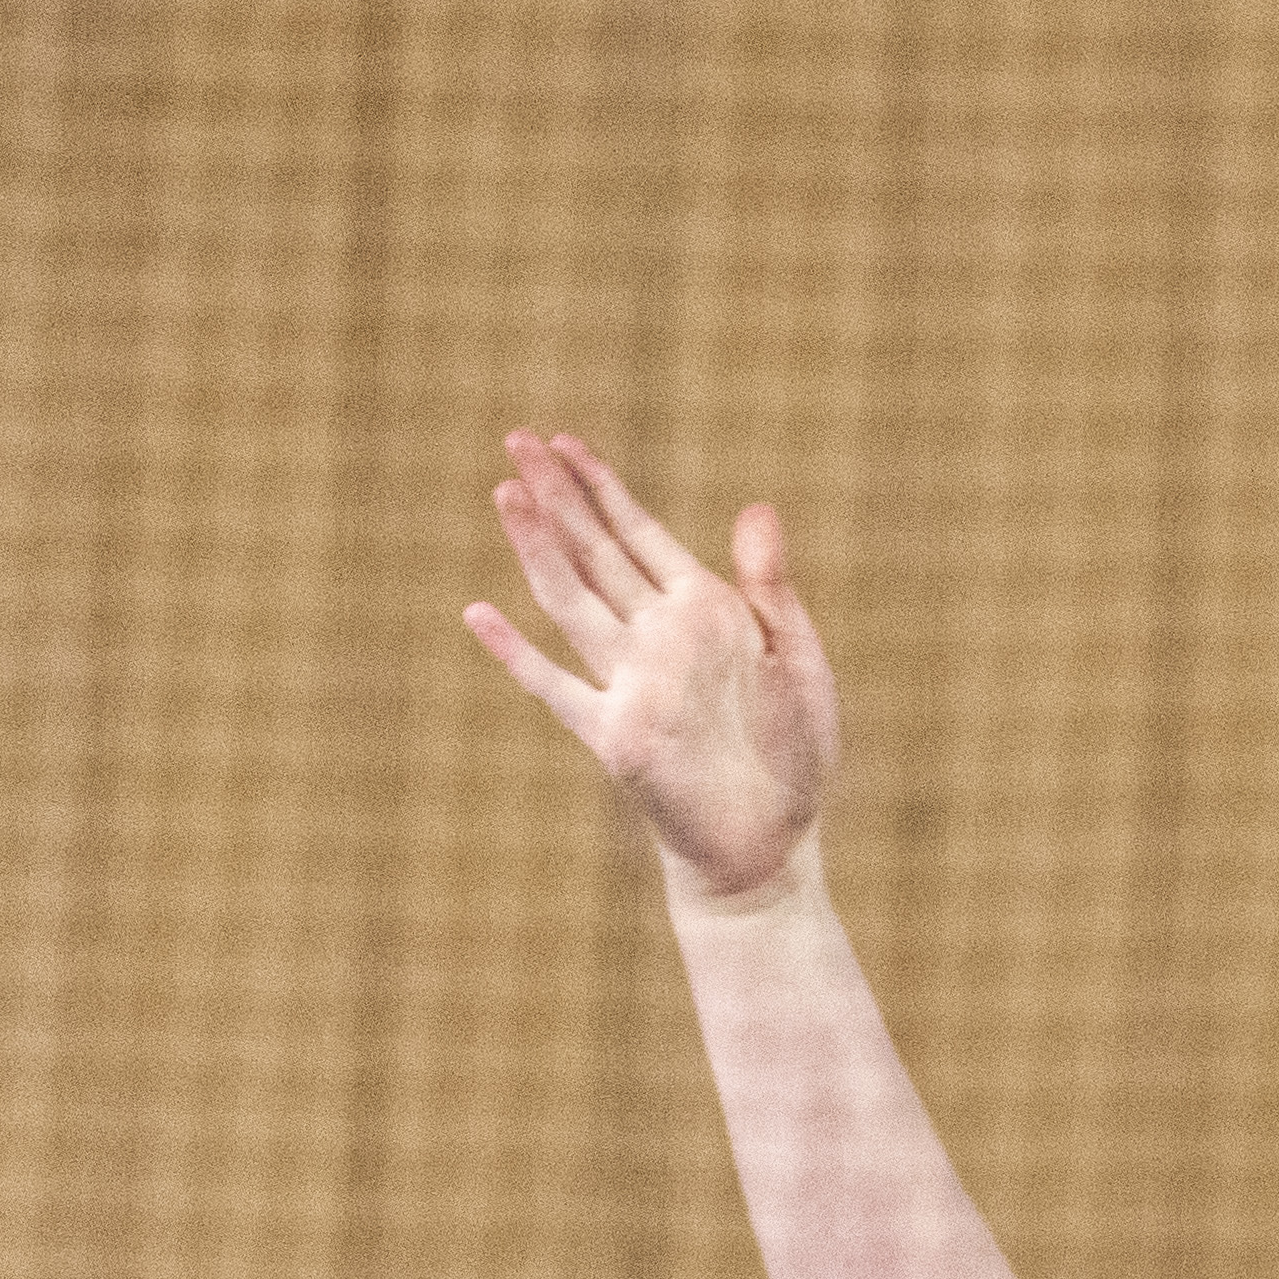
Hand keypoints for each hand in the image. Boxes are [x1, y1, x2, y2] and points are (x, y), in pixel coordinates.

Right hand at [463, 431, 837, 902]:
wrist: (773, 840)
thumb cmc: (793, 752)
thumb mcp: (798, 660)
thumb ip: (771, 587)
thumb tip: (757, 507)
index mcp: (703, 611)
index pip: (639, 533)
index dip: (601, 486)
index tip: (564, 440)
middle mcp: (656, 638)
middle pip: (596, 552)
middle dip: (558, 495)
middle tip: (516, 438)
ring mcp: (630, 684)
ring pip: (572, 601)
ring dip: (538, 548)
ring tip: (505, 494)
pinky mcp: (613, 737)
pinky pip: (557, 688)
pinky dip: (518, 654)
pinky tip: (480, 616)